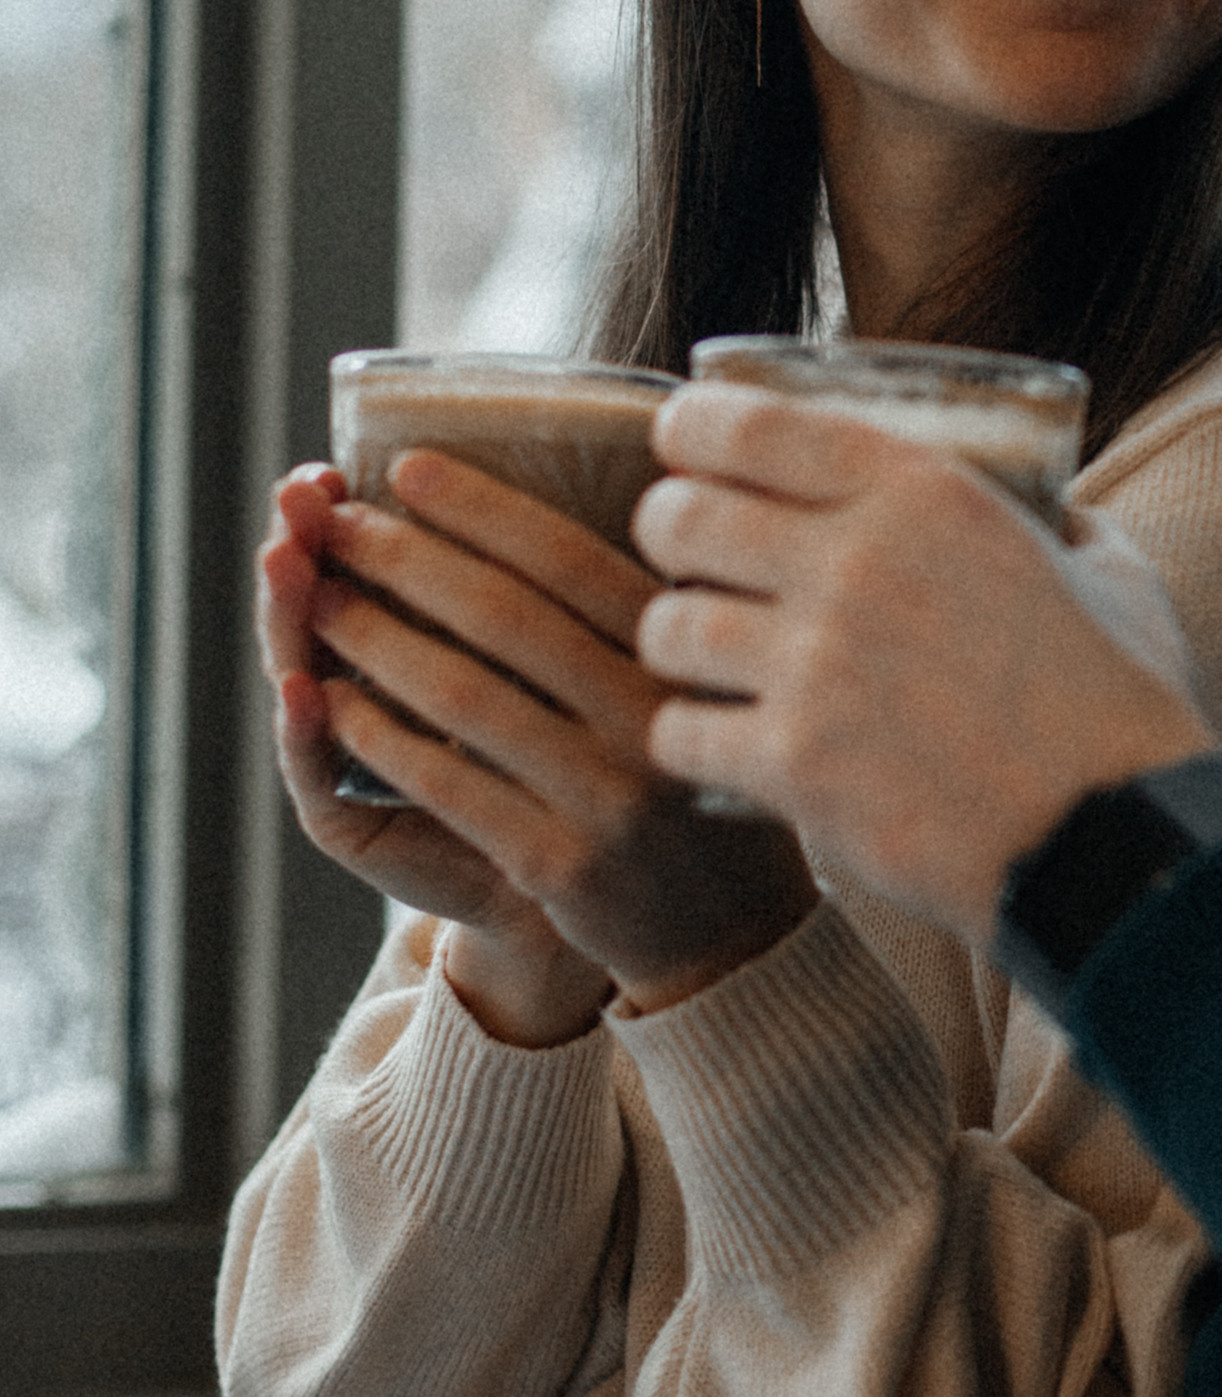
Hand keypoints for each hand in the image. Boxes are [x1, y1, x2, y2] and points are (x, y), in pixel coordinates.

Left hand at [276, 452, 816, 1031]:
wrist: (732, 930)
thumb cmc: (697, 778)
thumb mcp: (703, 684)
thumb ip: (649, 609)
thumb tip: (571, 488)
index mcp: (686, 658)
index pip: (572, 557)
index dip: (481, 506)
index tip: (405, 466)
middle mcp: (653, 720)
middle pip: (506, 615)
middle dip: (406, 558)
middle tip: (335, 521)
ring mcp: (610, 797)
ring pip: (466, 696)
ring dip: (374, 637)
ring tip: (315, 596)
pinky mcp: (564, 866)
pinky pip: (450, 784)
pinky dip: (380, 735)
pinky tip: (331, 699)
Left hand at [633, 385, 1213, 942]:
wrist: (1118, 841)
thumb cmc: (1122, 707)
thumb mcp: (1108, 569)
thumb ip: (1060, 521)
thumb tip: (1051, 504)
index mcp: (924, 494)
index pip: (745, 424)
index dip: (690, 429)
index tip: (682, 445)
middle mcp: (855, 563)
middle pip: (678, 517)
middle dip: (669, 532)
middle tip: (690, 556)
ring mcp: (816, 666)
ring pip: (666, 626)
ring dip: (676, 641)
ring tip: (703, 658)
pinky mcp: (794, 765)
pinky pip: (678, 734)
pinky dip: (690, 740)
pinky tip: (723, 744)